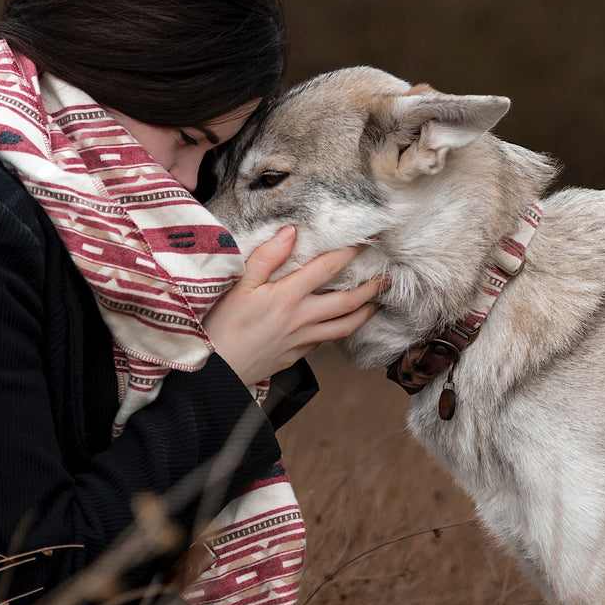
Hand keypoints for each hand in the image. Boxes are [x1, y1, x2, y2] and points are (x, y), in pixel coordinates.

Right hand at [203, 226, 386, 385]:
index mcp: (288, 296)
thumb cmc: (221, 325)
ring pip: (344, 326)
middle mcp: (302, 318)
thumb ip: (266, 257)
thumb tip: (290, 232)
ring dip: (365, 313)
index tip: (369, 239)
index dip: (351, 251)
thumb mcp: (238, 284)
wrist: (215, 371)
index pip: (328, 268)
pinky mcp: (297, 355)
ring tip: (377, 303)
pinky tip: (344, 324)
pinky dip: (341, 330)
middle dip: (371, 288)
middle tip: (388, 277)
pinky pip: (327, 340)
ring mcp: (302, 339)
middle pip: (347, 301)